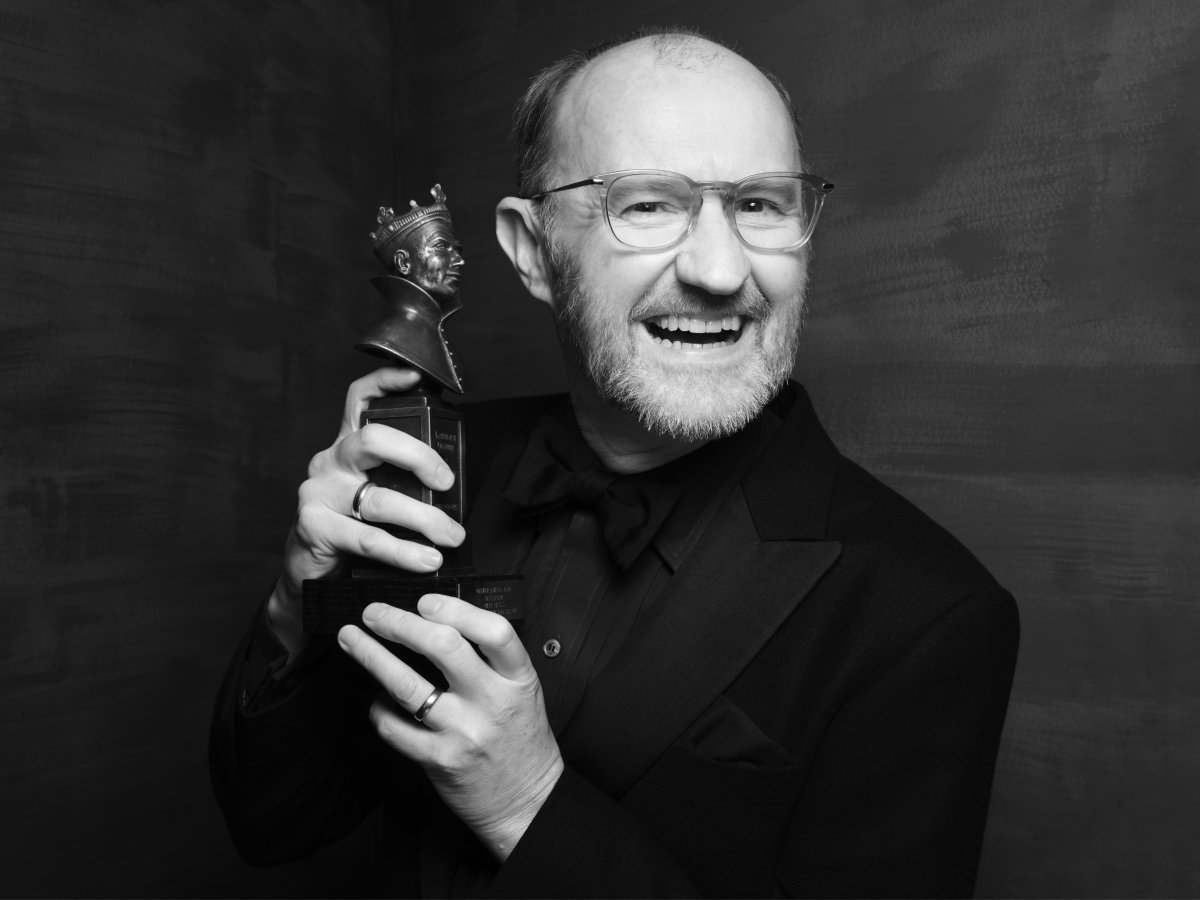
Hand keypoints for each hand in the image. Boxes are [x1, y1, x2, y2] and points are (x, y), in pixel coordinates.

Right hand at [268, 367, 466, 658]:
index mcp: (348, 447)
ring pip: (379, 497)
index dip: (386, 382)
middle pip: (374, 439)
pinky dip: (403, 551)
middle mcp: (331, 461)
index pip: (360, 400)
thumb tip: (454, 488)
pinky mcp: (314, 526)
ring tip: (452, 536)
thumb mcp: (375, 495)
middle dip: (419, 457)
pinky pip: (368, 538)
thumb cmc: (351, 529)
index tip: (418, 377)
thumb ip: (402, 481)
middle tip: (447, 483)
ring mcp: (319, 492)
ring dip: (424, 519)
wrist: (308, 575)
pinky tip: (426, 559)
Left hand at [338, 595, 563, 860]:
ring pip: (407, 686)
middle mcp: (492, 702)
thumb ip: (491, 659)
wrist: (527, 800)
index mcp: (518, 679)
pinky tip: (375, 697)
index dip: (456, 609)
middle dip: (399, 623)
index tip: (425, 601)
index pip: (494, 631)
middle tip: (373, 612)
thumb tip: (439, 620)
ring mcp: (464, 732)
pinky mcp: (438, 760)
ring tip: (351, 639)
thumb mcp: (522, 690)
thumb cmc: (520, 737)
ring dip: (371, 657)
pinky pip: (394, 727)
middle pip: (442, 647)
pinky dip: (378, 707)